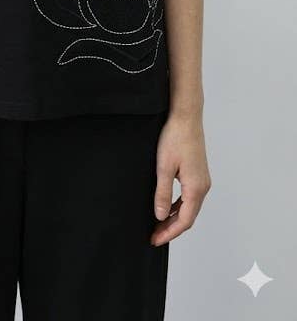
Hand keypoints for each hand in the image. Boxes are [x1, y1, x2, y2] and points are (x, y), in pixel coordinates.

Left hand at [150, 112, 211, 245]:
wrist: (186, 117)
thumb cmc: (175, 138)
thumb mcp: (164, 167)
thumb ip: (163, 194)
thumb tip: (160, 216)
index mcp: (196, 188)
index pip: (184, 221)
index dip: (169, 233)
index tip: (155, 240)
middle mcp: (203, 186)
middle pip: (188, 216)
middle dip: (171, 228)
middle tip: (154, 236)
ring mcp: (202, 180)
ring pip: (189, 207)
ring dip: (175, 217)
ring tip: (158, 224)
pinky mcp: (198, 173)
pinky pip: (189, 196)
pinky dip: (178, 205)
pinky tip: (166, 206)